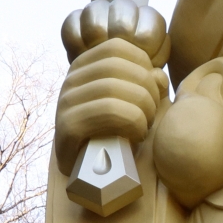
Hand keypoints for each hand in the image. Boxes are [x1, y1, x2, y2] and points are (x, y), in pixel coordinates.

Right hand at [55, 0, 168, 174]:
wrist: (94, 174)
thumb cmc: (119, 132)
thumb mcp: (136, 102)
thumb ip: (149, 83)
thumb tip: (157, 75)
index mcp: (84, 67)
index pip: (117, 48)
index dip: (143, 66)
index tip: (153, 90)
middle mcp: (70, 81)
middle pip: (116, 67)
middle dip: (145, 89)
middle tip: (153, 112)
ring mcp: (65, 103)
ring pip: (112, 88)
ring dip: (141, 108)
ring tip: (146, 125)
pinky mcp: (67, 128)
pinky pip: (106, 111)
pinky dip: (131, 121)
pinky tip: (137, 134)